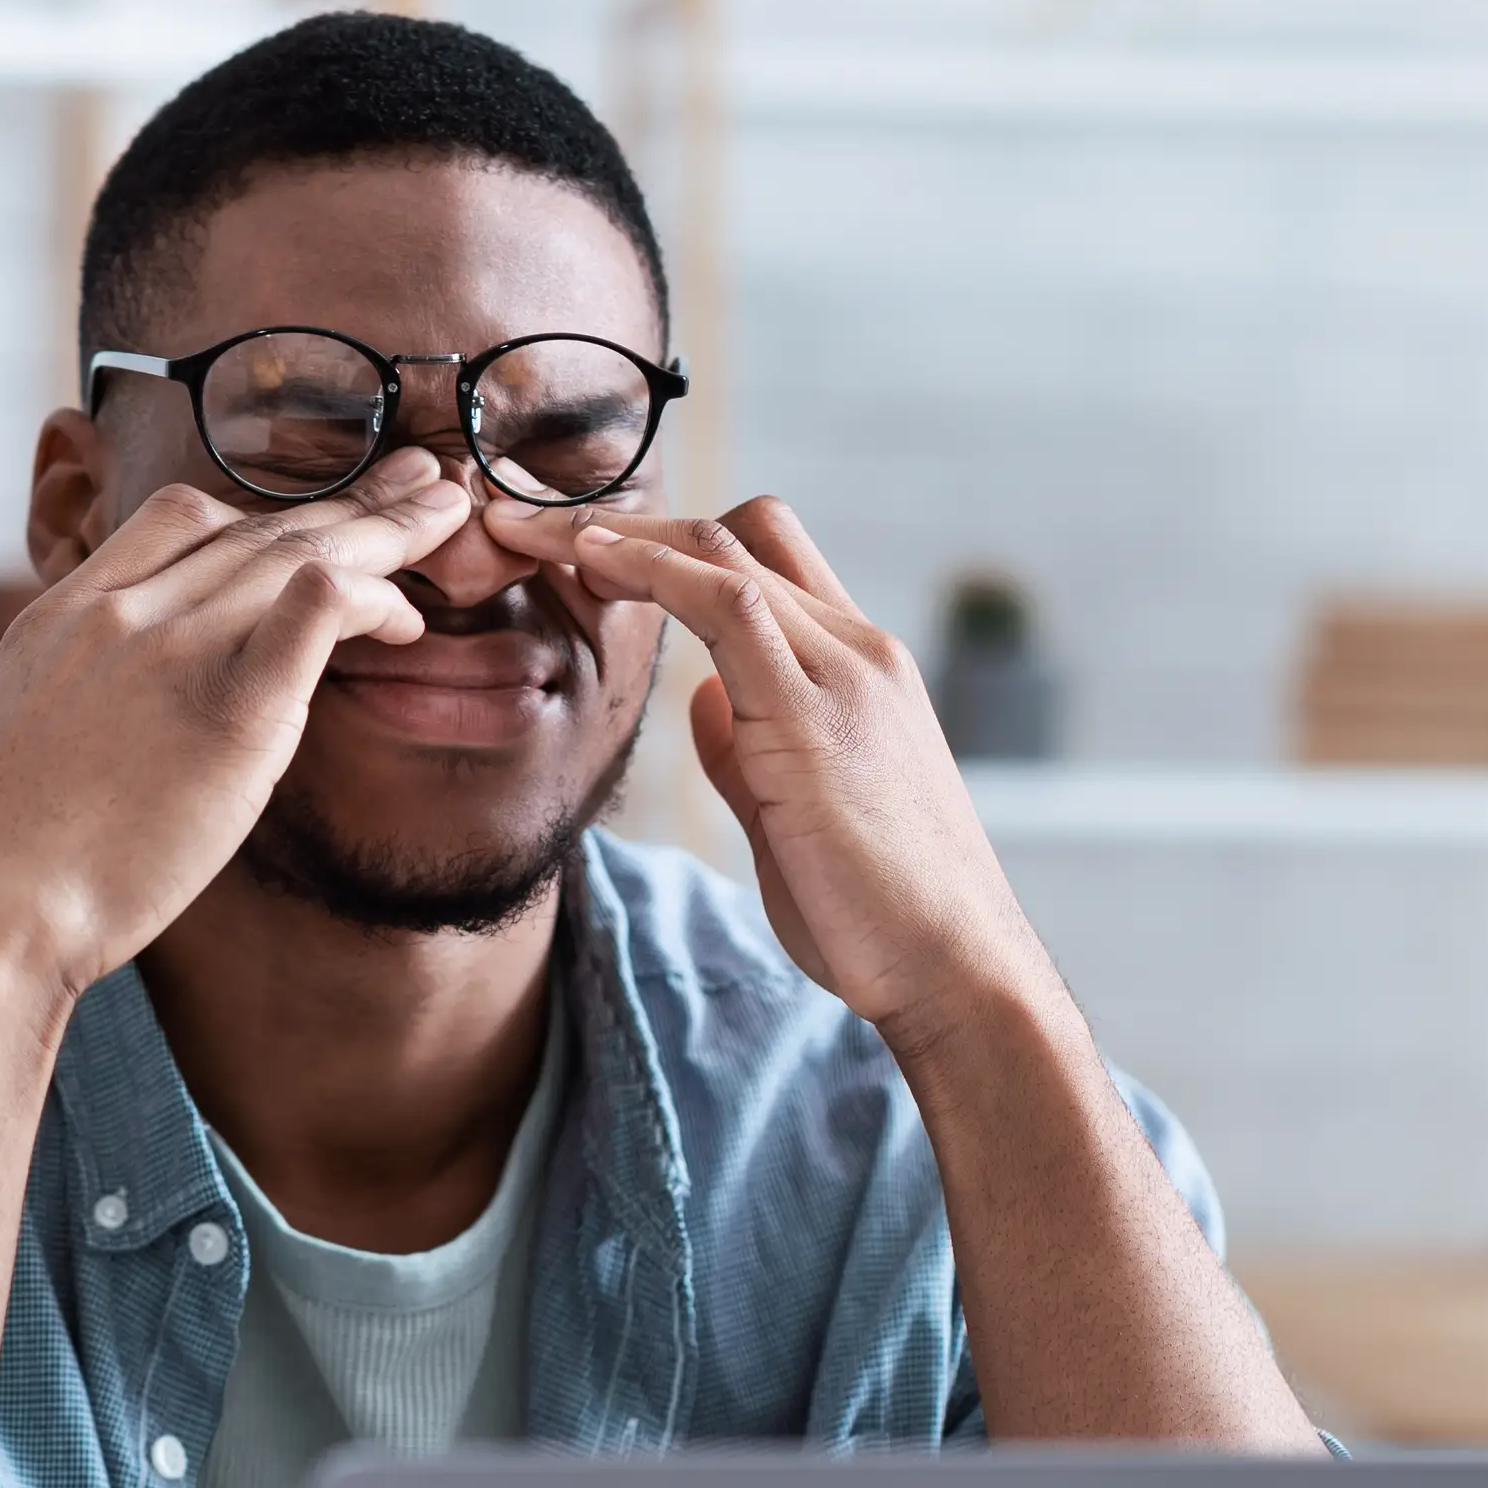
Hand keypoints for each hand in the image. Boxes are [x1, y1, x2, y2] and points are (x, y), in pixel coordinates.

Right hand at [0, 450, 459, 998]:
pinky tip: (404, 610)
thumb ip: (94, 685)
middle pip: (256, 524)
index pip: (179, 515)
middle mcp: (123, 611)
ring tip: (444, 518)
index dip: (263, 512)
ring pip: (294, 553)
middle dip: (349, 498)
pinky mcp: (231, 711)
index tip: (314, 522)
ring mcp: (175, 651)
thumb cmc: (8, 854)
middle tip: (421, 476)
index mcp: (70, 609)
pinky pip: (312, 611)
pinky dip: (363, 595)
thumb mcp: (28, 727)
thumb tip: (144, 702)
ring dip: (382, 532)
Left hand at [485, 493, 1056, 1050]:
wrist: (952, 965)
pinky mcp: (814, 711)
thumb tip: (704, 697)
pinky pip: (726, 603)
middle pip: (742, 534)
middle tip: (536, 529)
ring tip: (535, 532)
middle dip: (633, 521)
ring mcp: (844, 672)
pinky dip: (650, 569)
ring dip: (622, 533)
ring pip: (726, 551)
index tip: (589, 554)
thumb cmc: (877, 909)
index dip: (675, 546)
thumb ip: (749, 747)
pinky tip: (589, 560)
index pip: (769, 564)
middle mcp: (859, 651)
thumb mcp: (794, 813)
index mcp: (860, 671)